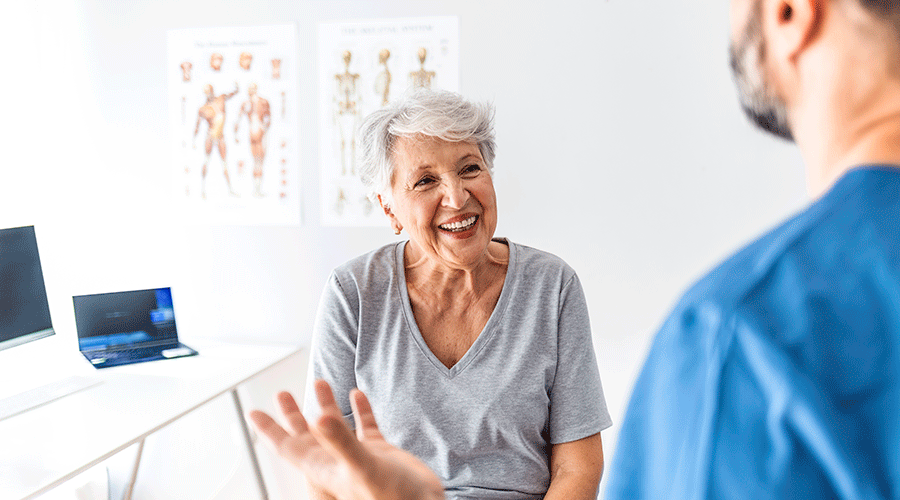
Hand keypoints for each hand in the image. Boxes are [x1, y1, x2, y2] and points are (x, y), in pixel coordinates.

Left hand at [250, 380, 444, 499]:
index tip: (252, 412)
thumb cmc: (391, 497)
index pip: (288, 446)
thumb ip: (340, 442)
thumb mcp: (361, 466)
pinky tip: (357, 394)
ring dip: (326, 406)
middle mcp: (337, 461)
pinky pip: (365, 427)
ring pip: (334, 427)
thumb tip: (318, 417)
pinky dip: (360, 410)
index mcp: (324, 467)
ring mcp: (357, 456)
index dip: (269, 430)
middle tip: (281, 394)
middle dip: (292, 415)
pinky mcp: (379, 454)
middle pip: (306, 435)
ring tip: (320, 382)